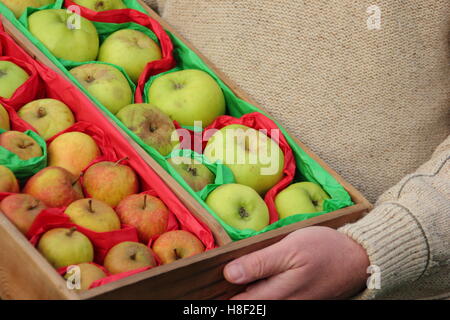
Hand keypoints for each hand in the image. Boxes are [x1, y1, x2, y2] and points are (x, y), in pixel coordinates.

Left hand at [223, 226, 369, 299]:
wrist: (357, 258)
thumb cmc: (323, 249)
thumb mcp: (290, 249)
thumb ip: (259, 263)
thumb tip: (229, 274)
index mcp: (277, 294)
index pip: (239, 304)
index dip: (220, 296)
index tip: (203, 286)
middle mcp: (283, 304)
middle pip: (247, 305)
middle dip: (231, 293)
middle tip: (213, 280)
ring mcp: (292, 304)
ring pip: (259, 302)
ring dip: (245, 291)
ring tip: (232, 277)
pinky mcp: (298, 301)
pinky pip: (272, 298)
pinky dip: (259, 289)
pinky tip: (253, 277)